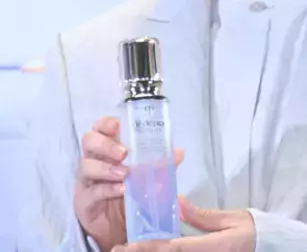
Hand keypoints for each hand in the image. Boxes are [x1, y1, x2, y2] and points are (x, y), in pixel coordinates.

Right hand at [74, 116, 184, 251]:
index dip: (106, 123)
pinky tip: (121, 190)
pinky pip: (92, 191)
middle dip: (105, 144)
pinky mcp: (84, 200)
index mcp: (108, 147)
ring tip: (125, 174)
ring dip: (106, 168)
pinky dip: (107, 189)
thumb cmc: (129, 190)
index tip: (117, 126)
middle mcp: (94, 159)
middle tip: (124, 153)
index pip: (100, 127)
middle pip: (89, 141)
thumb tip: (178, 153)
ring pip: (86, 165)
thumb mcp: (147, 176)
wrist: (117, 225)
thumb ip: (161, 164)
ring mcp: (86, 180)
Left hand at [111, 196, 255, 251]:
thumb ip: (202, 216)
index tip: (129, 244)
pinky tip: (152, 249)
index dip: (150, 248)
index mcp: (211, 248)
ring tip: (127, 250)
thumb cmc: (251, 230)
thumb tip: (178, 204)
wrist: (267, 246)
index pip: (174, 248)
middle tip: (118, 249)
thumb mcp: (230, 219)